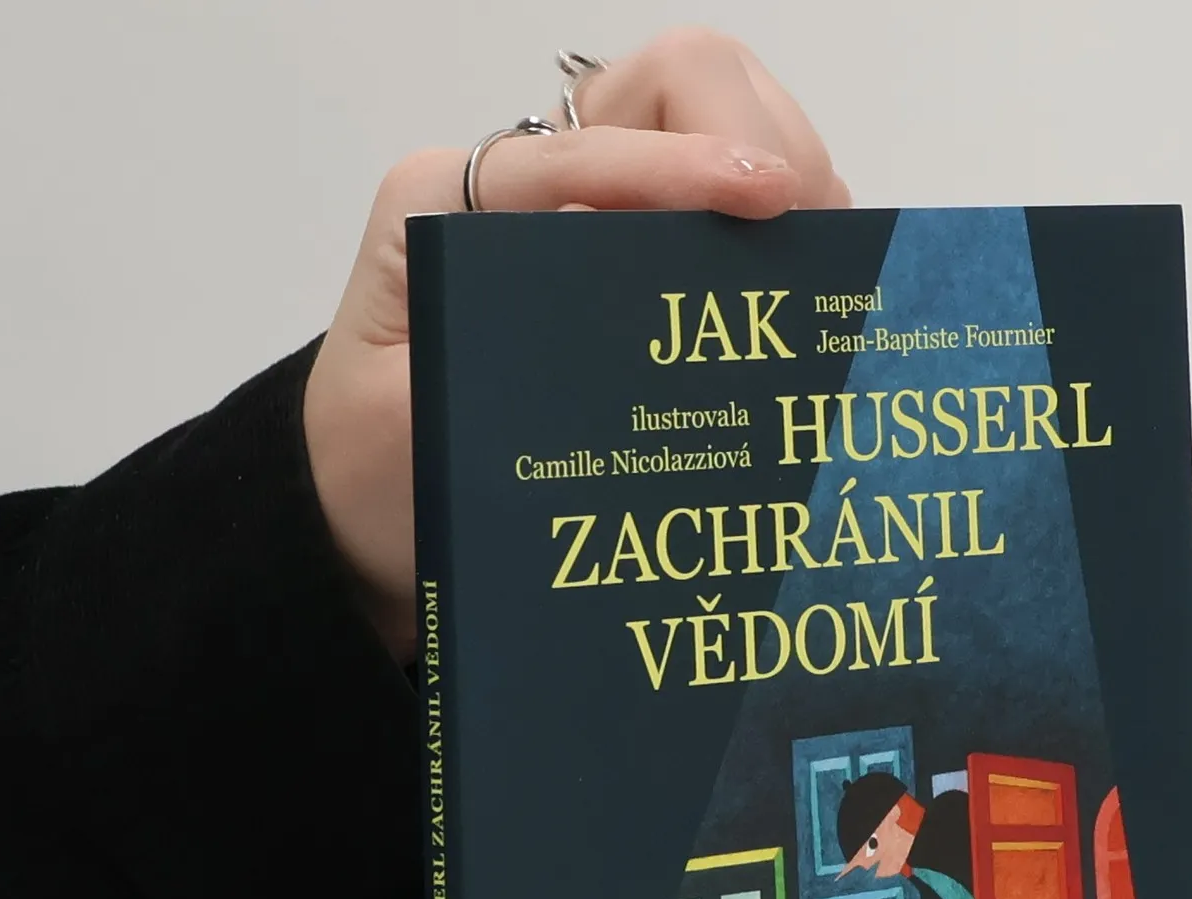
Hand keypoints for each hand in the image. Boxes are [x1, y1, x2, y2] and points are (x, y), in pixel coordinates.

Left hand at [303, 28, 849, 661]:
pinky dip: (779, 235)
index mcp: (455, 197)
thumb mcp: (407, 425)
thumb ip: (483, 360)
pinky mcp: (628, 255)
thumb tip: (607, 285)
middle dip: (754, 138)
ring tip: (817, 275)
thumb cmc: (381, 476)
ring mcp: (590, 211)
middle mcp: (530, 181)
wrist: (374, 520)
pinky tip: (807, 297)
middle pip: (674, 86)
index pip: (592, 139)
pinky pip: (723, 207)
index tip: (769, 197)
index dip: (687, 163)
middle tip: (808, 240)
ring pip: (715, 128)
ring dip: (784, 183)